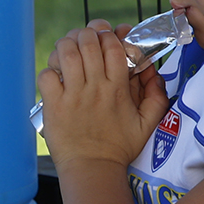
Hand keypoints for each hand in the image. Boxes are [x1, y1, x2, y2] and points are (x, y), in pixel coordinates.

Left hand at [38, 23, 168, 170]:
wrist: (92, 169)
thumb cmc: (119, 147)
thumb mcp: (148, 123)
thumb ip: (157, 96)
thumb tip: (154, 72)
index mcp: (118, 89)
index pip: (113, 47)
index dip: (108, 34)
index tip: (107, 35)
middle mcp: (95, 88)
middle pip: (88, 43)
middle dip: (87, 33)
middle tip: (87, 38)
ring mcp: (72, 96)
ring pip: (65, 53)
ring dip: (67, 44)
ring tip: (70, 48)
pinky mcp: (53, 105)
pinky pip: (47, 75)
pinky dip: (50, 69)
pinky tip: (56, 74)